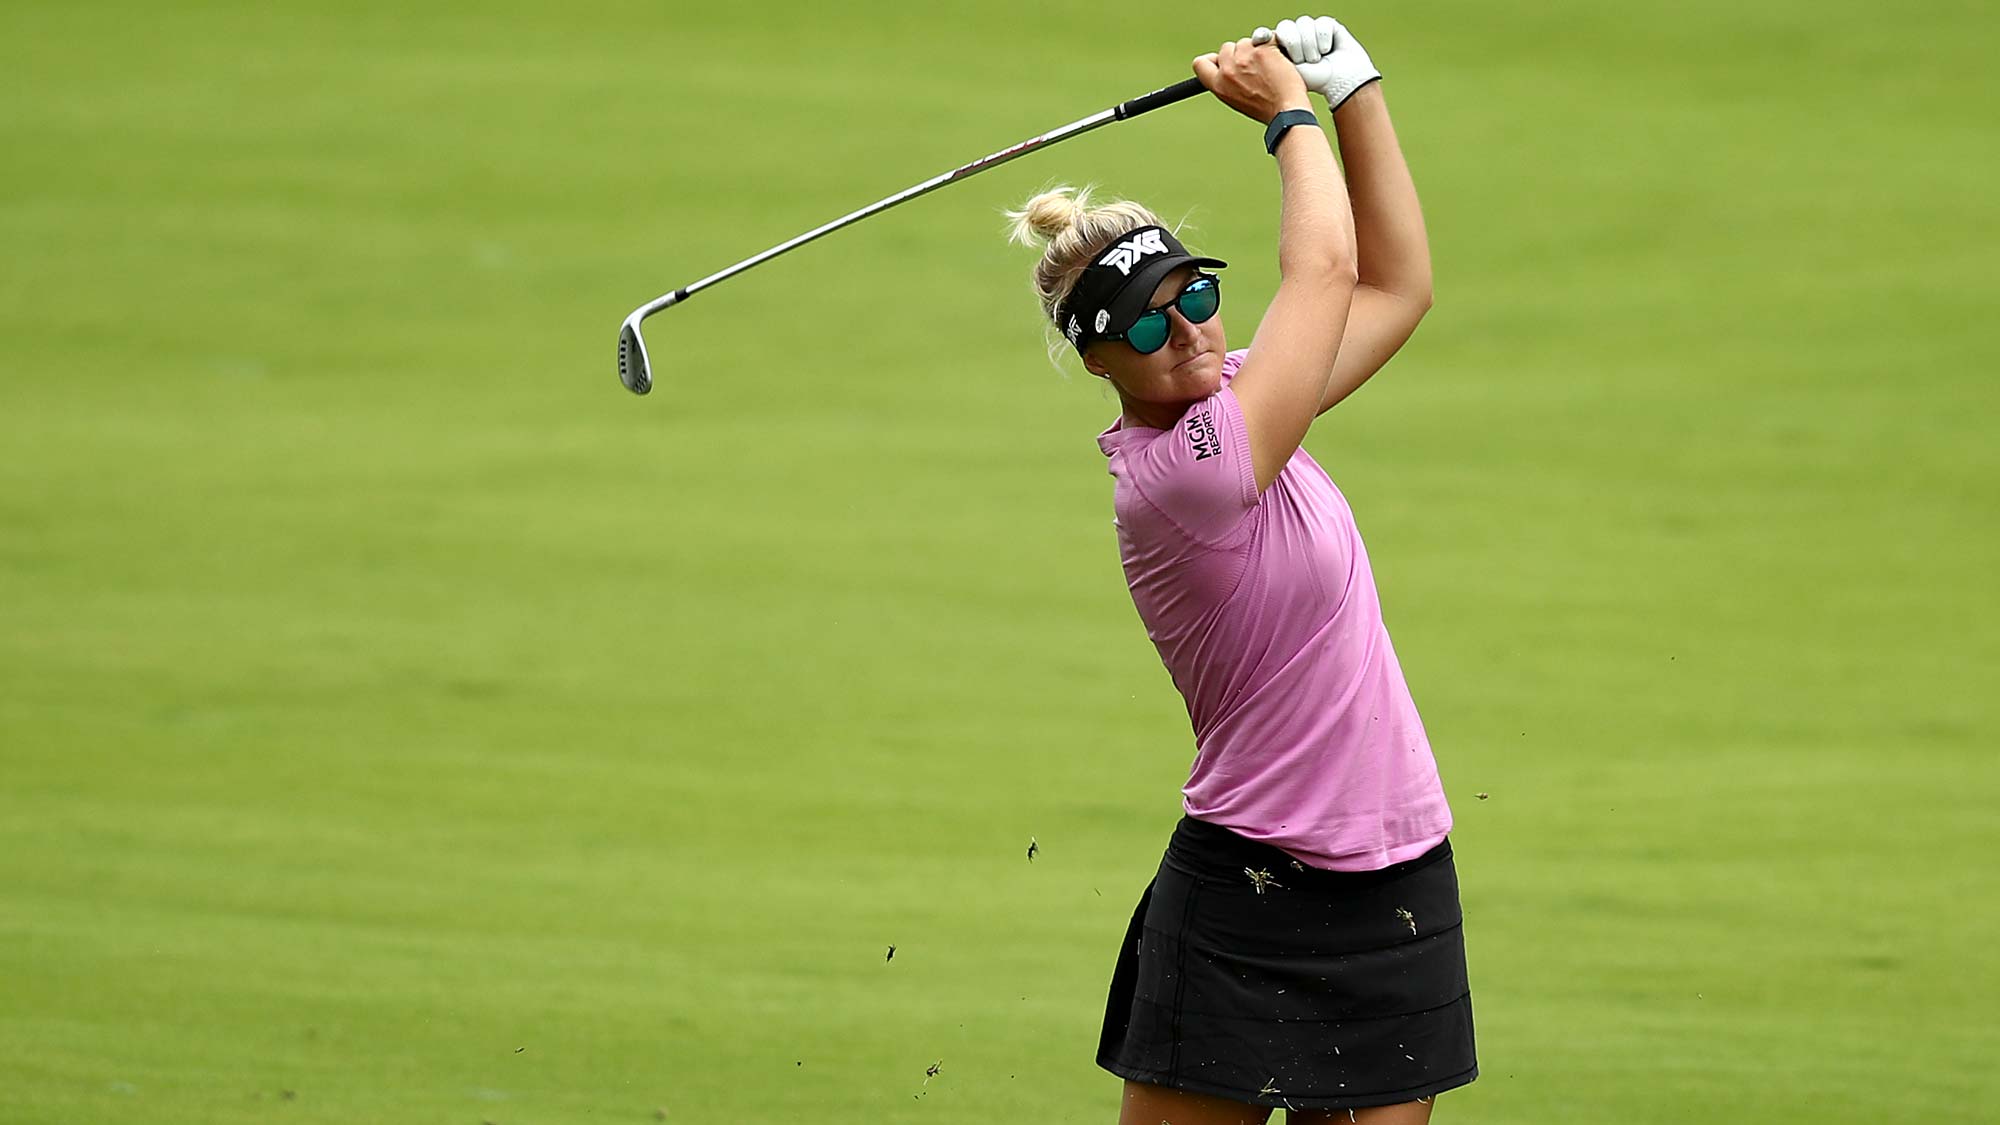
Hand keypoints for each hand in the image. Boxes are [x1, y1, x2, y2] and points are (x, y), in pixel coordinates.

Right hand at [1193, 36, 1311, 124]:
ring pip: (1245, 41)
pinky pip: (1265, 37)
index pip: (1200, 63)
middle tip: (1255, 67)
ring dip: (1256, 49)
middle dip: (1239, 53)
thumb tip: (1229, 67)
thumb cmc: (1267, 109)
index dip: (1212, 59)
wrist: (1287, 110)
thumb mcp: (1236, 99)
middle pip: (1226, 48)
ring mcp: (1244, 58)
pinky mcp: (1261, 49)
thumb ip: (1228, 82)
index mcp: (1218, 85)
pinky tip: (1279, 59)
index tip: (1222, 61)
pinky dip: (1273, 45)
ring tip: (1269, 66)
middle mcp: (1228, 70)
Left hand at [1264, 15, 1380, 109]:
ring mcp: (1311, 32)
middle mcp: (1295, 38)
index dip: (1269, 36)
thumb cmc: (1308, 84)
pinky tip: (1327, 52)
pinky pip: (1320, 23)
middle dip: (1294, 45)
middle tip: (1301, 63)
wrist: (1339, 85)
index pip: (1270, 33)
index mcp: (1278, 50)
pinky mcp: (1328, 27)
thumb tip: (1257, 36)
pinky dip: (1323, 39)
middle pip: (1286, 27)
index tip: (1263, 40)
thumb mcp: (1280, 73)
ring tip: (1316, 60)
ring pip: (1303, 23)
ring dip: (1309, 45)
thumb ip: (1265, 57)